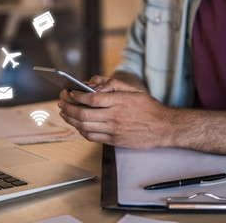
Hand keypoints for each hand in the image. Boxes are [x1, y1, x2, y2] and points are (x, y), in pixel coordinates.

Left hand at [58, 78, 175, 148]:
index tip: (69, 92)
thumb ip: (113, 84)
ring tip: (64, 113)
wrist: (164, 128)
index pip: (92, 98)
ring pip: (85, 127)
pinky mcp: (115, 141)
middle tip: (61, 102)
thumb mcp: (134, 90)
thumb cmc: (149, 108)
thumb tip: (94, 85)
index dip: (77, 96)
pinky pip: (93, 137)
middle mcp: (116, 116)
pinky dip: (82, 131)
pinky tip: (78, 126)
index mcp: (121, 101)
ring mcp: (115, 130)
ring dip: (71, 120)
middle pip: (84, 114)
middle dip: (68, 108)